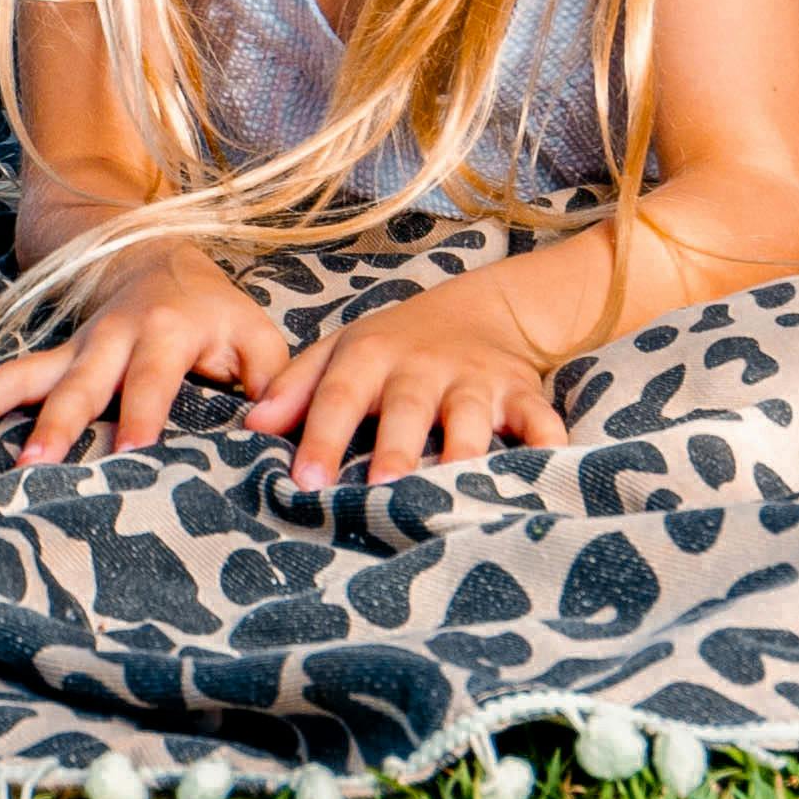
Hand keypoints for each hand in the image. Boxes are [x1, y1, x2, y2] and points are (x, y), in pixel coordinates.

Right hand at [0, 242, 291, 467]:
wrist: (158, 257)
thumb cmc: (217, 314)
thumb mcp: (258, 336)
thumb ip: (271, 382)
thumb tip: (267, 433)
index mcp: (171, 330)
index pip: (154, 377)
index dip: (142, 412)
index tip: (131, 452)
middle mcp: (117, 336)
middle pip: (86, 380)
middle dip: (63, 420)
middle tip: (39, 461)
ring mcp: (81, 345)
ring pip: (41, 374)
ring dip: (9, 406)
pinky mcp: (59, 356)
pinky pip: (18, 373)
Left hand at [234, 279, 567, 487]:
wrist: (482, 309)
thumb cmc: (394, 346)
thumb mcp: (339, 352)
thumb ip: (295, 387)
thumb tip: (250, 425)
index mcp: (371, 355)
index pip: (339, 396)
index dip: (322, 438)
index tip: (304, 483)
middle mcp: (423, 366)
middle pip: (407, 408)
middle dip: (395, 448)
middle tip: (383, 488)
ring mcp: (476, 380)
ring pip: (471, 418)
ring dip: (465, 453)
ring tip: (455, 490)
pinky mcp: (522, 393)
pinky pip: (540, 421)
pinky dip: (548, 447)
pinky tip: (546, 478)